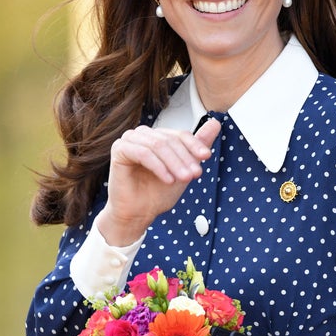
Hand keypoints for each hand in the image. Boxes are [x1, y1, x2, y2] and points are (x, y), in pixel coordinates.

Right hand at [97, 118, 220, 244]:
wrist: (138, 213)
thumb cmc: (158, 193)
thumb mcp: (184, 168)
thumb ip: (198, 145)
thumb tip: (215, 123)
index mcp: (157, 136)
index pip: (180, 134)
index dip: (194, 145)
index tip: (206, 157)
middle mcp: (143, 134)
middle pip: (169, 140)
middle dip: (185, 158)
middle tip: (194, 175)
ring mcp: (129, 139)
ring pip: (157, 145)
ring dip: (174, 163)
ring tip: (183, 179)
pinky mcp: (119, 149)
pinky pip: (143, 153)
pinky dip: (158, 167)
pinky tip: (168, 180)